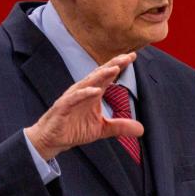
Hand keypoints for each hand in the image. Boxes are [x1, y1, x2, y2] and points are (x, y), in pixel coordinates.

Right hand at [24, 53, 143, 159]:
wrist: (53, 140)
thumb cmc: (75, 129)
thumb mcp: (102, 129)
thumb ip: (120, 126)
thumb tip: (141, 129)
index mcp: (93, 93)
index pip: (108, 76)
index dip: (119, 65)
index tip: (133, 56)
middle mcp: (83, 91)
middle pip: (99, 74)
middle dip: (113, 64)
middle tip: (127, 57)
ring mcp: (72, 97)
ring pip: (88, 83)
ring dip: (100, 75)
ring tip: (114, 69)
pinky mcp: (63, 107)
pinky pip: (74, 98)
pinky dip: (84, 94)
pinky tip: (95, 91)